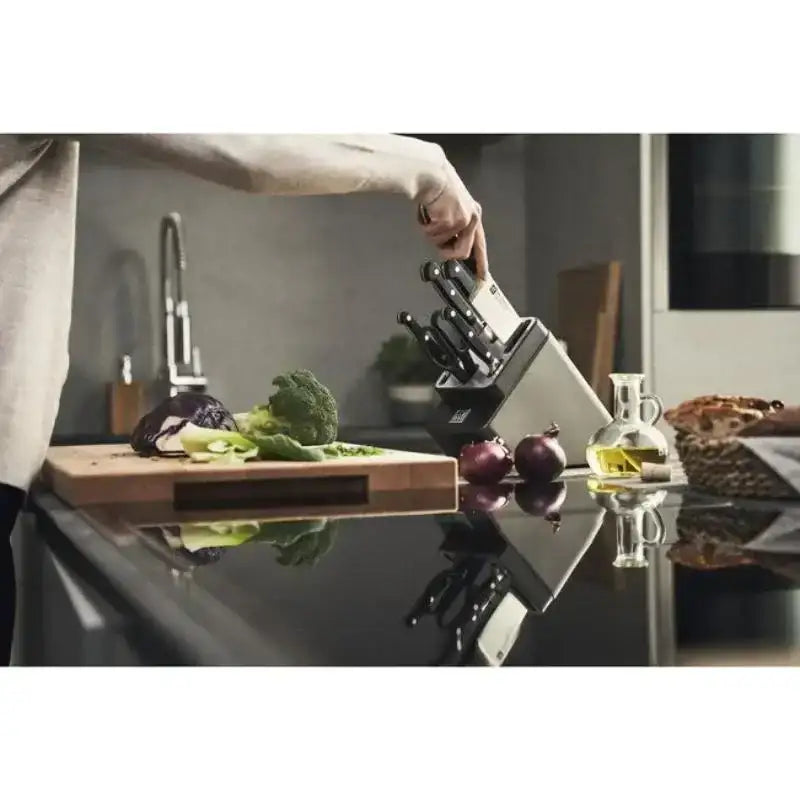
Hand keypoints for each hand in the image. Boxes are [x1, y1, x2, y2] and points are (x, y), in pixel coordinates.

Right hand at [417, 161, 488, 279]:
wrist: (431, 174)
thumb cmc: (437, 189)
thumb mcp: (452, 208)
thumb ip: (454, 227)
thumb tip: (447, 246)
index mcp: (473, 215)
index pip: (480, 243)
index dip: (481, 262)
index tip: (482, 276)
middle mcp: (472, 218)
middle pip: (461, 252)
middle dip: (446, 252)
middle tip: (436, 241)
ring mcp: (462, 220)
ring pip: (443, 245)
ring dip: (432, 235)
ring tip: (429, 218)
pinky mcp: (451, 221)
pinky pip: (433, 237)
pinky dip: (425, 228)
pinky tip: (426, 214)